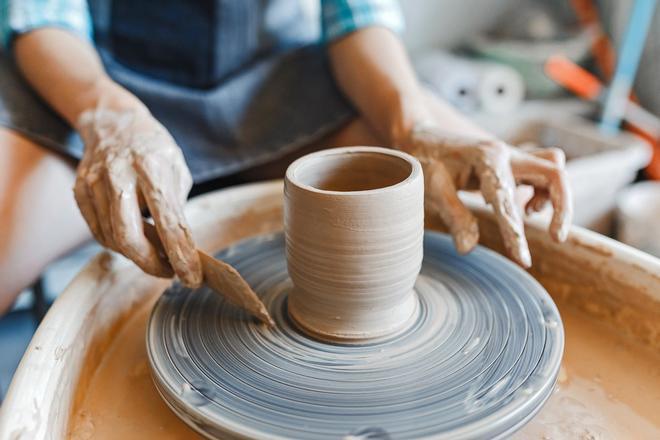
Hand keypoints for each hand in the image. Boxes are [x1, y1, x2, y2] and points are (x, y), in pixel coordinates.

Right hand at [73, 108, 201, 286]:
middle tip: (170, 271)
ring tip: (157, 253)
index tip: (193, 277)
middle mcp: (119, 175)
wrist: (113, 122)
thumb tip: (182, 248)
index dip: (181, 254)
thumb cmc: (153, 148)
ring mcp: (94, 183)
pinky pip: (98, 232)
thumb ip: (177, 206)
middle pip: (128, 237)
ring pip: (111, 238)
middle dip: (151, 264)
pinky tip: (134, 240)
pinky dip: (118, 244)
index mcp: (151, 166)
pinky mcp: (80, 191)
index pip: (168, 221)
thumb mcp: (177, 169)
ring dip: (137, 256)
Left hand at [400, 123, 571, 266]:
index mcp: (486, 158)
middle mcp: (505, 154)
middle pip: (554, 173)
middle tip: (556, 238)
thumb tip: (468, 249)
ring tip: (530, 215)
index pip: (508, 200)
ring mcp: (511, 156)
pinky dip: (542, 192)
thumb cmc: (424, 159)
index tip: (523, 260)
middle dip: (562, 207)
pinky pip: (543, 173)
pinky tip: (522, 206)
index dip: (515, 234)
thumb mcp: (432, 188)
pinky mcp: (512, 163)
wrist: (421, 135)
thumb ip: (454, 217)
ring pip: (554, 169)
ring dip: (553, 196)